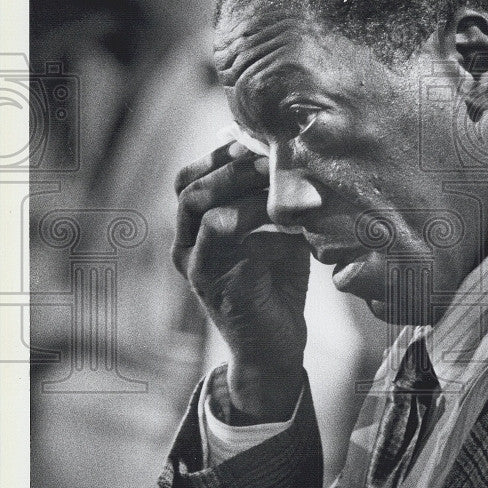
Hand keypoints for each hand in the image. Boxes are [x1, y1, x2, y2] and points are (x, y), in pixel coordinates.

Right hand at [172, 142, 308, 420]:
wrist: (276, 345)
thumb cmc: (279, 286)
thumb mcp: (280, 233)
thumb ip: (278, 200)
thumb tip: (300, 156)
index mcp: (198, 226)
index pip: (194, 174)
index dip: (223, 153)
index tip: (261, 141)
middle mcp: (186, 240)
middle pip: (188, 181)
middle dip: (230, 161)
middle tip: (269, 153)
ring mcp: (191, 259)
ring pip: (194, 200)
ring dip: (236, 180)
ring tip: (273, 175)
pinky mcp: (205, 278)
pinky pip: (215, 231)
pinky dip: (246, 212)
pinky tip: (276, 213)